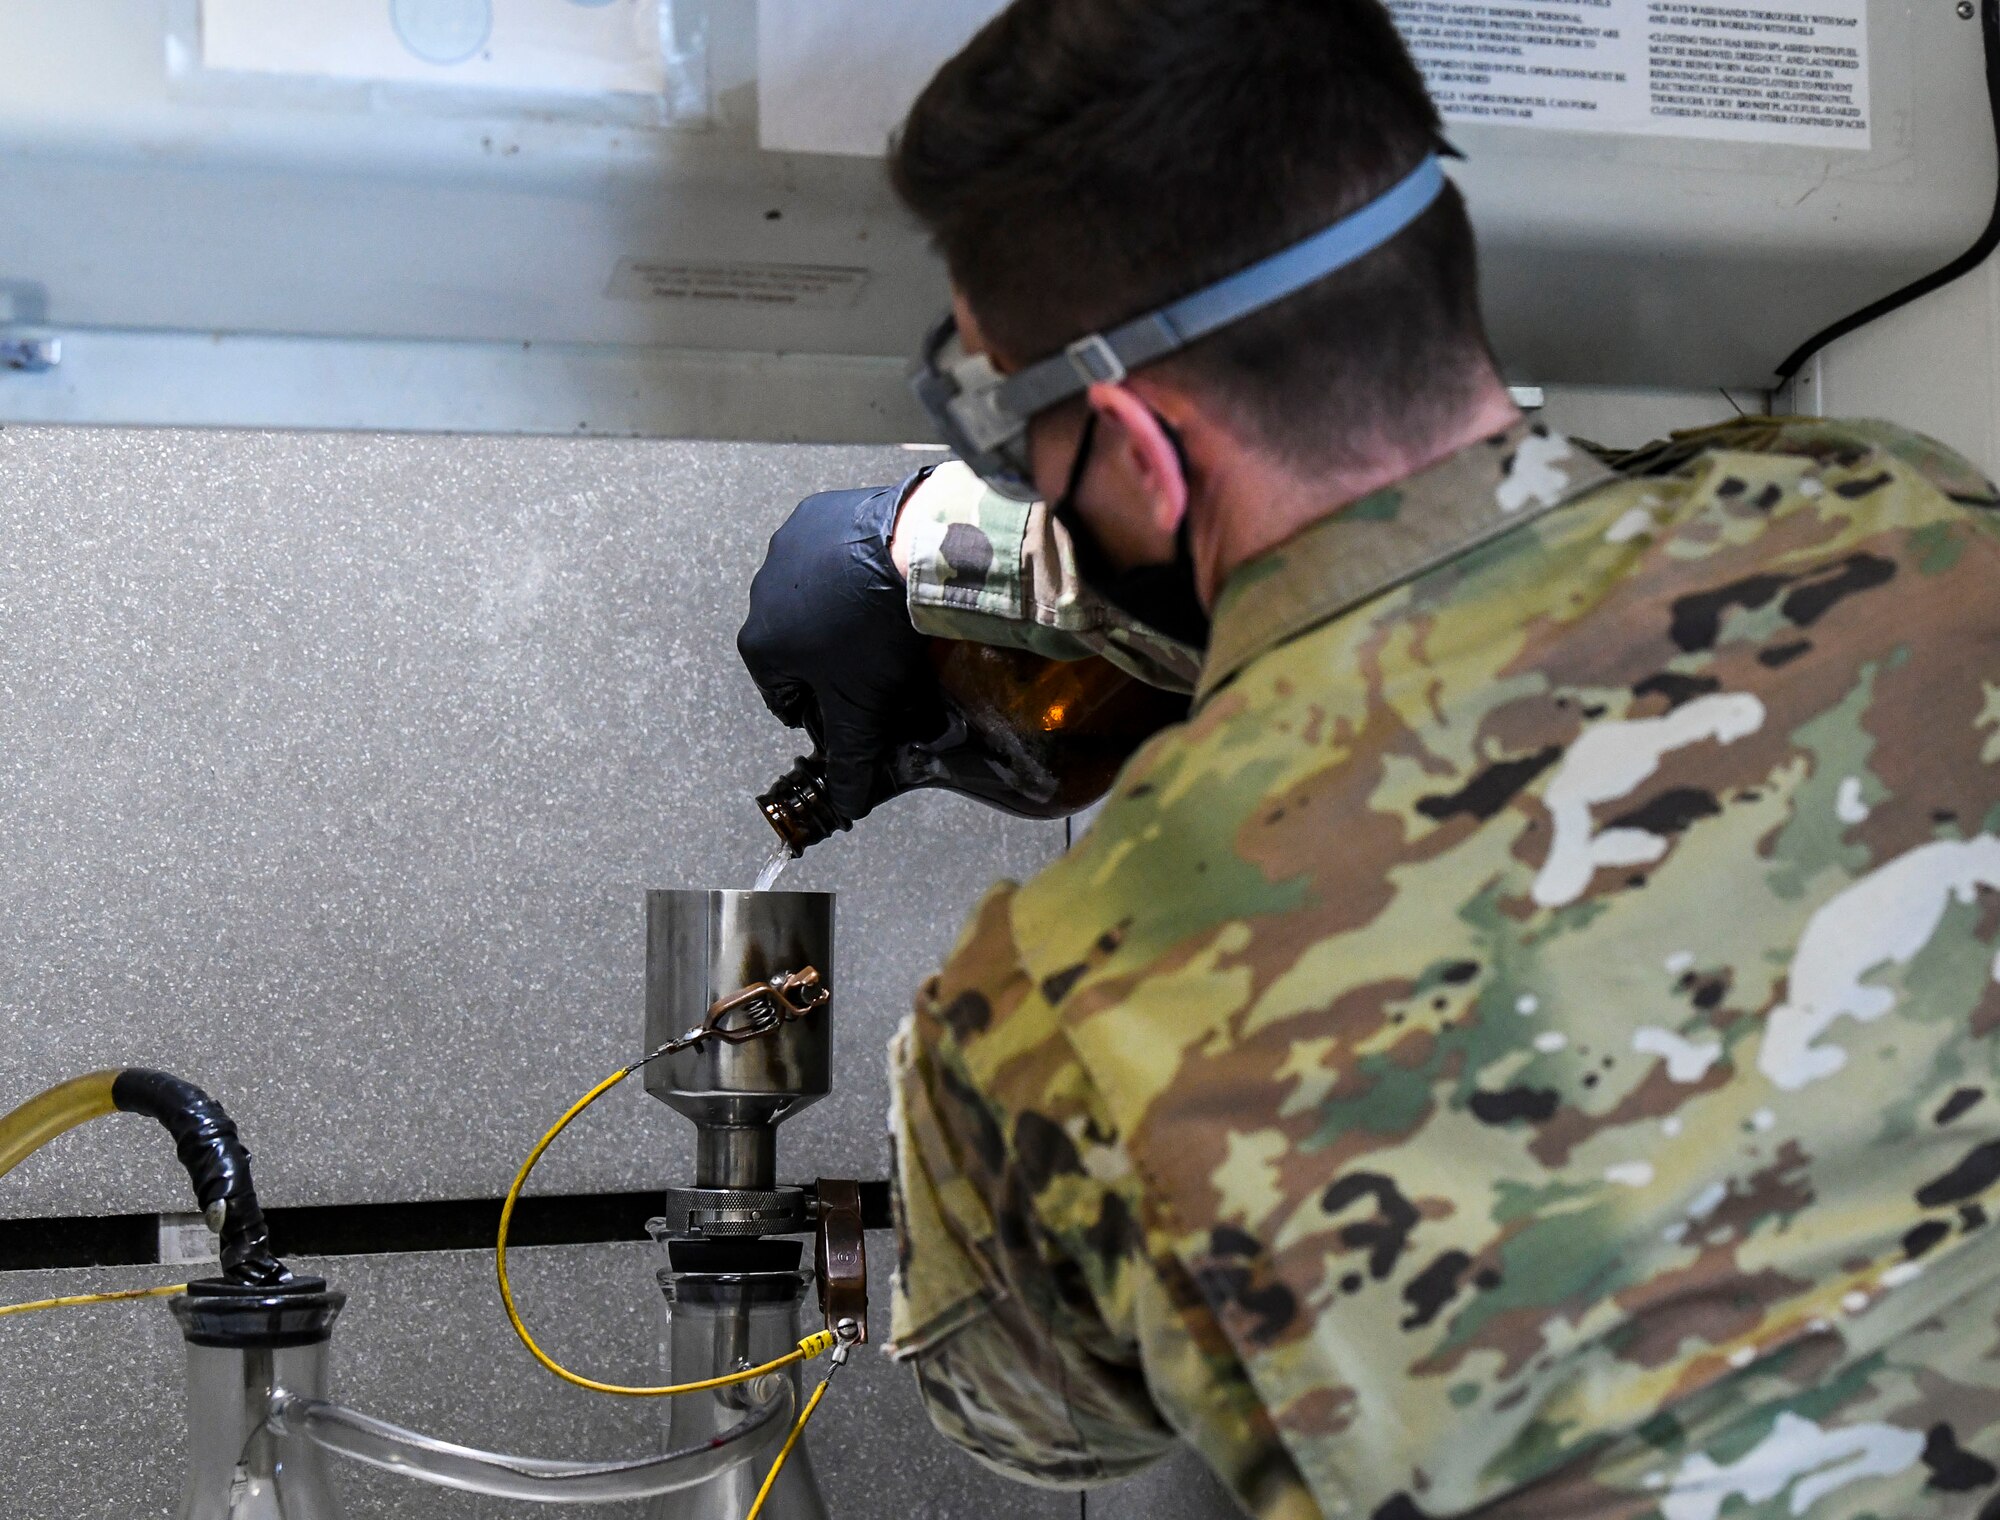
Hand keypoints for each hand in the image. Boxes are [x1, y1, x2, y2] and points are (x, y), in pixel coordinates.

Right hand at [737, 477, 935, 820]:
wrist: (908, 548)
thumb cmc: (875, 634)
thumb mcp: (865, 707)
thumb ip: (851, 760)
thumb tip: (846, 808)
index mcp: (759, 646)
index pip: (788, 698)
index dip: (827, 710)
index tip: (859, 705)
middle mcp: (758, 594)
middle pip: (799, 647)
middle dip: (833, 660)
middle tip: (878, 663)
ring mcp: (785, 547)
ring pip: (813, 597)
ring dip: (840, 611)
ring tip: (883, 617)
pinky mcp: (815, 513)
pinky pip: (831, 551)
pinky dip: (851, 565)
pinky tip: (883, 574)